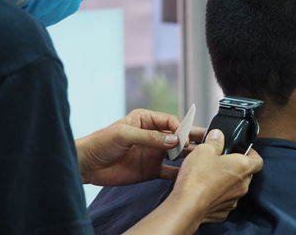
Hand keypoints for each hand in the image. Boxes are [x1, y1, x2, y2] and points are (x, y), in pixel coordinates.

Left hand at [76, 109, 204, 185]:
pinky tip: (188, 175)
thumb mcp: (124, 134)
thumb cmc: (101, 142)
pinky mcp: (151, 169)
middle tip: (208, 142)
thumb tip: (174, 140)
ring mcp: (153, 153)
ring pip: (176, 153)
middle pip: (177, 136)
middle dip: (192, 138)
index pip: (170, 121)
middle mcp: (153, 135)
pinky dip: (179, 173)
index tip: (185, 139)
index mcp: (146, 120)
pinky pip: (169, 171)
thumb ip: (150, 137)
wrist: (87, 165)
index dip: (180, 129)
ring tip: (202, 160)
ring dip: (188, 156)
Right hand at [123, 129, 262, 234]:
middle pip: (245, 173)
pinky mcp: (222, 212)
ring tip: (209, 175)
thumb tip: (217, 135)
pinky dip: (216, 195)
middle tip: (220, 160)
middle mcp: (242, 185)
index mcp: (242, 167)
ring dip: (225, 181)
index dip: (251, 153)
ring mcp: (233, 200)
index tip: (243, 150)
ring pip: (233, 187)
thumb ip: (214, 141)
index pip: (258, 160)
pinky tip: (204, 189)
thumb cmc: (198, 178)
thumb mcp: (204, 150)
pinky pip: (223, 200)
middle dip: (234, 167)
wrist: (188, 205)